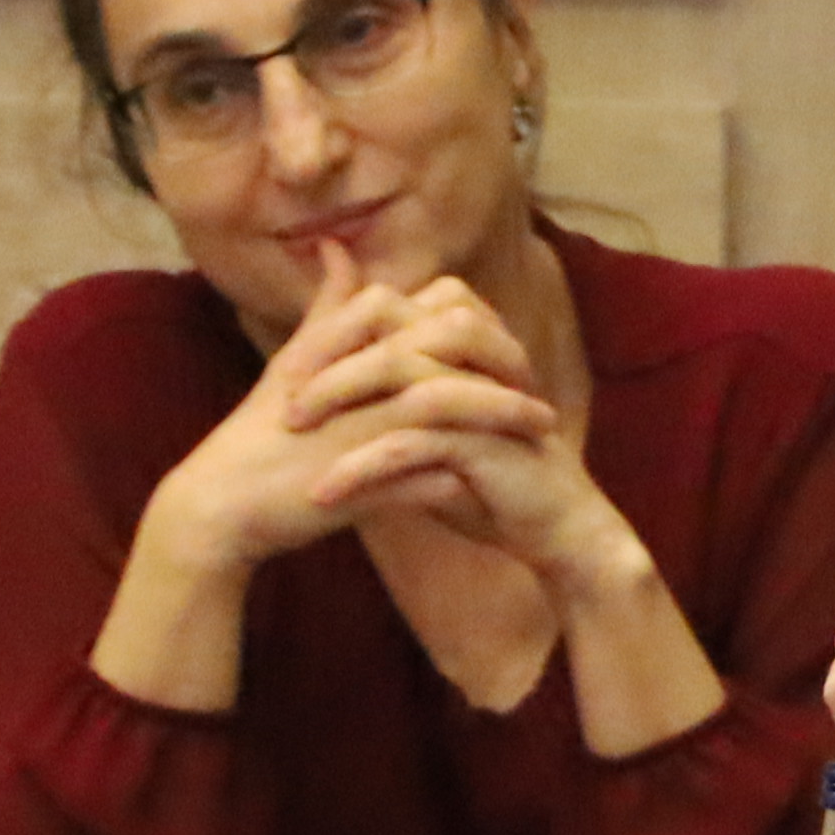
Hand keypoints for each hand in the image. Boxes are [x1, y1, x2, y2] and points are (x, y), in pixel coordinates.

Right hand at [137, 280, 554, 586]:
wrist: (220, 504)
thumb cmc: (264, 434)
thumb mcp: (298, 361)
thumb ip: (328, 308)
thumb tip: (339, 249)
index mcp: (344, 341)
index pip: (429, 309)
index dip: (480, 326)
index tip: (512, 348)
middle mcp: (354, 375)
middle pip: (450, 347)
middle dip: (504, 365)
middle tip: (541, 388)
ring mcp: (355, 424)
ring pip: (448, 406)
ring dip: (500, 418)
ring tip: (543, 433)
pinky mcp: (354, 477)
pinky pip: (425, 473)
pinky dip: (466, 475)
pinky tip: (505, 482)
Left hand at [300, 277, 661, 590]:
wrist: (554, 530)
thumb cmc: (486, 476)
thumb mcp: (426, 427)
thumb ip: (381, 385)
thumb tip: (325, 357)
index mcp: (465, 336)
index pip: (385, 304)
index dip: (333, 329)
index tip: (284, 372)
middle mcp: (478, 353)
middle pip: (388, 324)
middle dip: (327, 355)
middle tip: (280, 395)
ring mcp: (485, 392)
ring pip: (399, 371)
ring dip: (338, 396)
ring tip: (292, 429)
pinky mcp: (488, 442)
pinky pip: (414, 442)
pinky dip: (363, 466)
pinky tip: (325, 492)